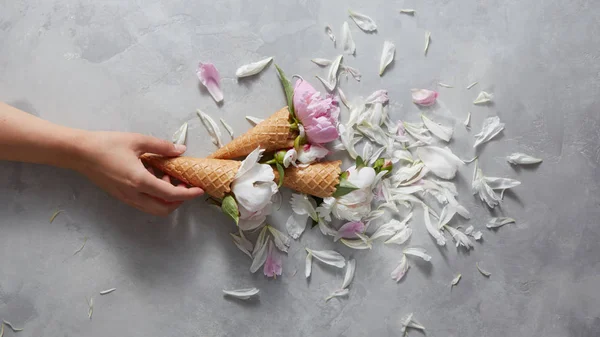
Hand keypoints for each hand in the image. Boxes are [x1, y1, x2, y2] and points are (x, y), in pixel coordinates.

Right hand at [73, 131, 203, 215]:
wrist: (79, 153)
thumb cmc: (107, 144)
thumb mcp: (137, 140)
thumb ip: (161, 146)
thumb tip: (180, 150)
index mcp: (139, 181)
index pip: (170, 195)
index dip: (188, 194)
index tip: (199, 190)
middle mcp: (133, 194)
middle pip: (163, 209)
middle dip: (179, 200)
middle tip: (184, 184)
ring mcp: (126, 197)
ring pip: (153, 208)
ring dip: (166, 198)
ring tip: (167, 177)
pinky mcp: (121, 196)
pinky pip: (143, 202)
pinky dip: (154, 196)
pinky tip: (153, 177)